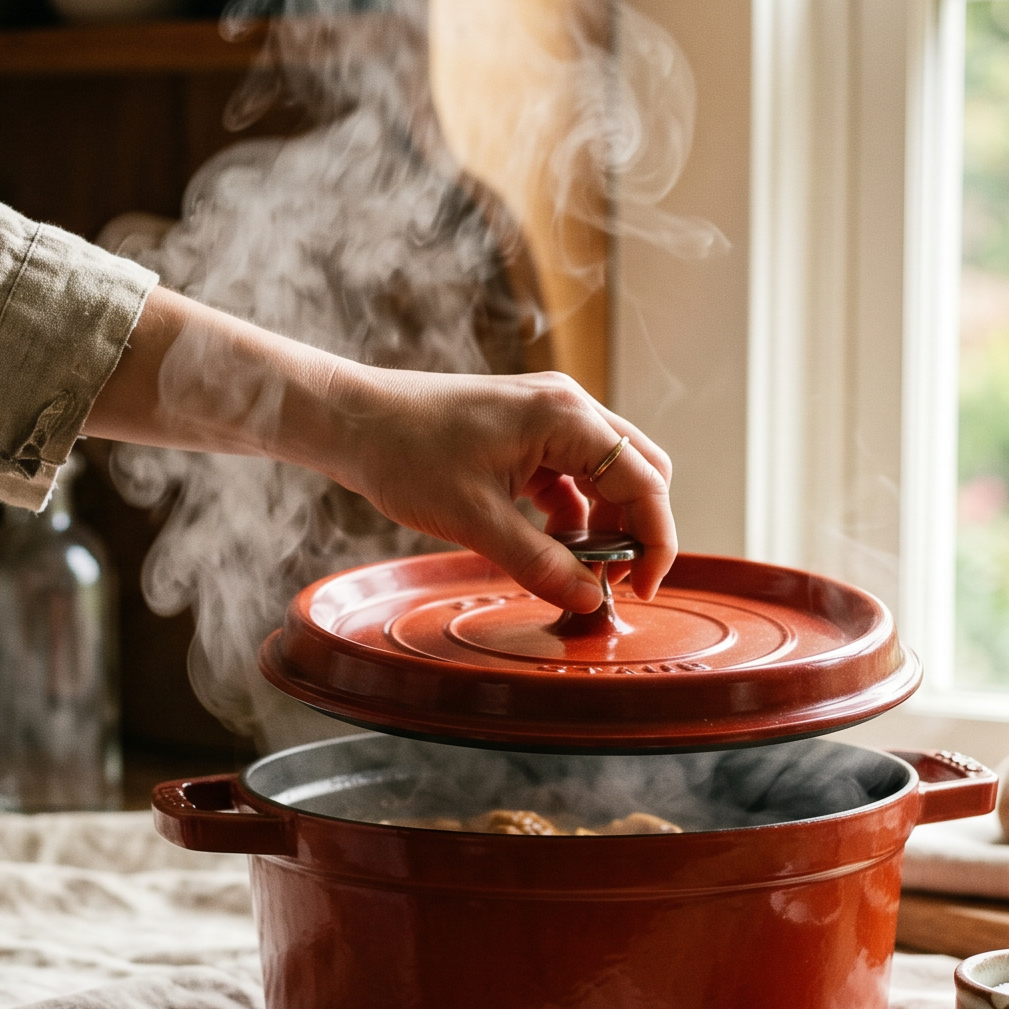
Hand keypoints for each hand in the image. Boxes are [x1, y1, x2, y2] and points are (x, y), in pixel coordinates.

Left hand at [84, 288, 675, 613]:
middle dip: (637, 530)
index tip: (645, 588)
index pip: (644, 481)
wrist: (353, 421)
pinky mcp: (525, 431)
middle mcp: (566, 408)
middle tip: (616, 583)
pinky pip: (572, 475)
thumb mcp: (476, 521)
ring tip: (580, 572)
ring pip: (607, 474)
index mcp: (565, 418)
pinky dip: (574, 512)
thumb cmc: (405, 455)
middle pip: (637, 472)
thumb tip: (589, 601)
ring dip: (604, 523)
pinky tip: (553, 548)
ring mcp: (547, 416)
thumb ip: (539, 563)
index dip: (655, 539)